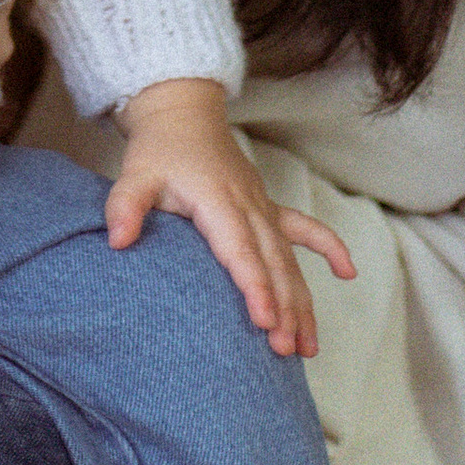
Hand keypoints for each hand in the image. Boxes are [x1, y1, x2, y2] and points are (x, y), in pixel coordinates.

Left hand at [108, 79, 354, 356]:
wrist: (182, 114)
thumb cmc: (158, 151)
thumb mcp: (134, 175)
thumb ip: (125, 206)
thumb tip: (116, 241)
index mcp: (218, 200)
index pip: (239, 250)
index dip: (254, 286)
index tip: (265, 321)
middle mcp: (249, 206)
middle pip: (272, 262)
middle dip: (284, 308)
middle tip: (285, 350)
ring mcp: (263, 207)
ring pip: (289, 259)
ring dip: (302, 301)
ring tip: (308, 346)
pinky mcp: (268, 207)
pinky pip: (305, 229)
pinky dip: (328, 247)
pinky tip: (348, 272)